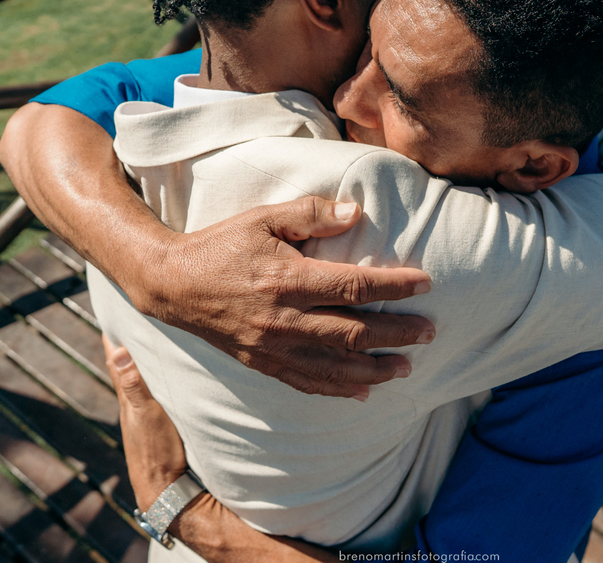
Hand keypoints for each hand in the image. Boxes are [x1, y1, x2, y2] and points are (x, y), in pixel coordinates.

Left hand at [105, 336, 190, 511]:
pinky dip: (150, 382)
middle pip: (125, 369)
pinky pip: (150, 396)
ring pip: (137, 383)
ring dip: (138, 363)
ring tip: (142, 344)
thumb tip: (118, 351)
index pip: (117, 360)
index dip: (113, 337)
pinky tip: (159, 382)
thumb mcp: (148, 415)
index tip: (112, 313)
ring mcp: (143, 418)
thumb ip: (135, 386)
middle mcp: (132, 406)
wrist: (165, 491)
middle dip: (125, 345)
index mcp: (128, 398)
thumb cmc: (157, 452)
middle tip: (126, 321)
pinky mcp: (156, 427)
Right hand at [137, 197, 433, 399]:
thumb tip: (357, 213)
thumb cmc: (222, 244)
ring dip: (376, 369)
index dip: (395, 287)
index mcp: (288, 280)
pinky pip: (307, 382)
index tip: (426, 284)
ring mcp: (272, 347)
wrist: (172, 284)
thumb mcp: (263, 218)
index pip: (355, 287)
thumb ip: (311, 214)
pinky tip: (364, 390)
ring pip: (336, 367)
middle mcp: (284, 320)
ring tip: (406, 367)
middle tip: (429, 331)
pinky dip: (339, 389)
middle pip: (354, 334)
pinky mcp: (262, 363)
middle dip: (397, 335)